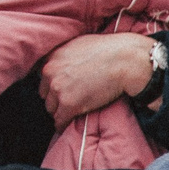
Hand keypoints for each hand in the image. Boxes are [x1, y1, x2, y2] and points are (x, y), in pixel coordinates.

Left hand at [40, 33, 156, 125]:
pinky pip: (60, 120)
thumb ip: (68, 54)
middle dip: (55, 98)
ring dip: (60, 111)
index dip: (54, 84)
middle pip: (45, 93)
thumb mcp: (81, 44)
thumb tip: (70, 61)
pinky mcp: (69, 104)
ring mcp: (58, 89)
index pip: (44, 76)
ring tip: (70, 114)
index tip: (63, 89)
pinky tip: (66, 125)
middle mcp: (50, 72)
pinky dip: (63, 124)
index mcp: (53, 57)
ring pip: (51, 108)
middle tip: (69, 102)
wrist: (124, 62)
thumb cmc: (110, 51)